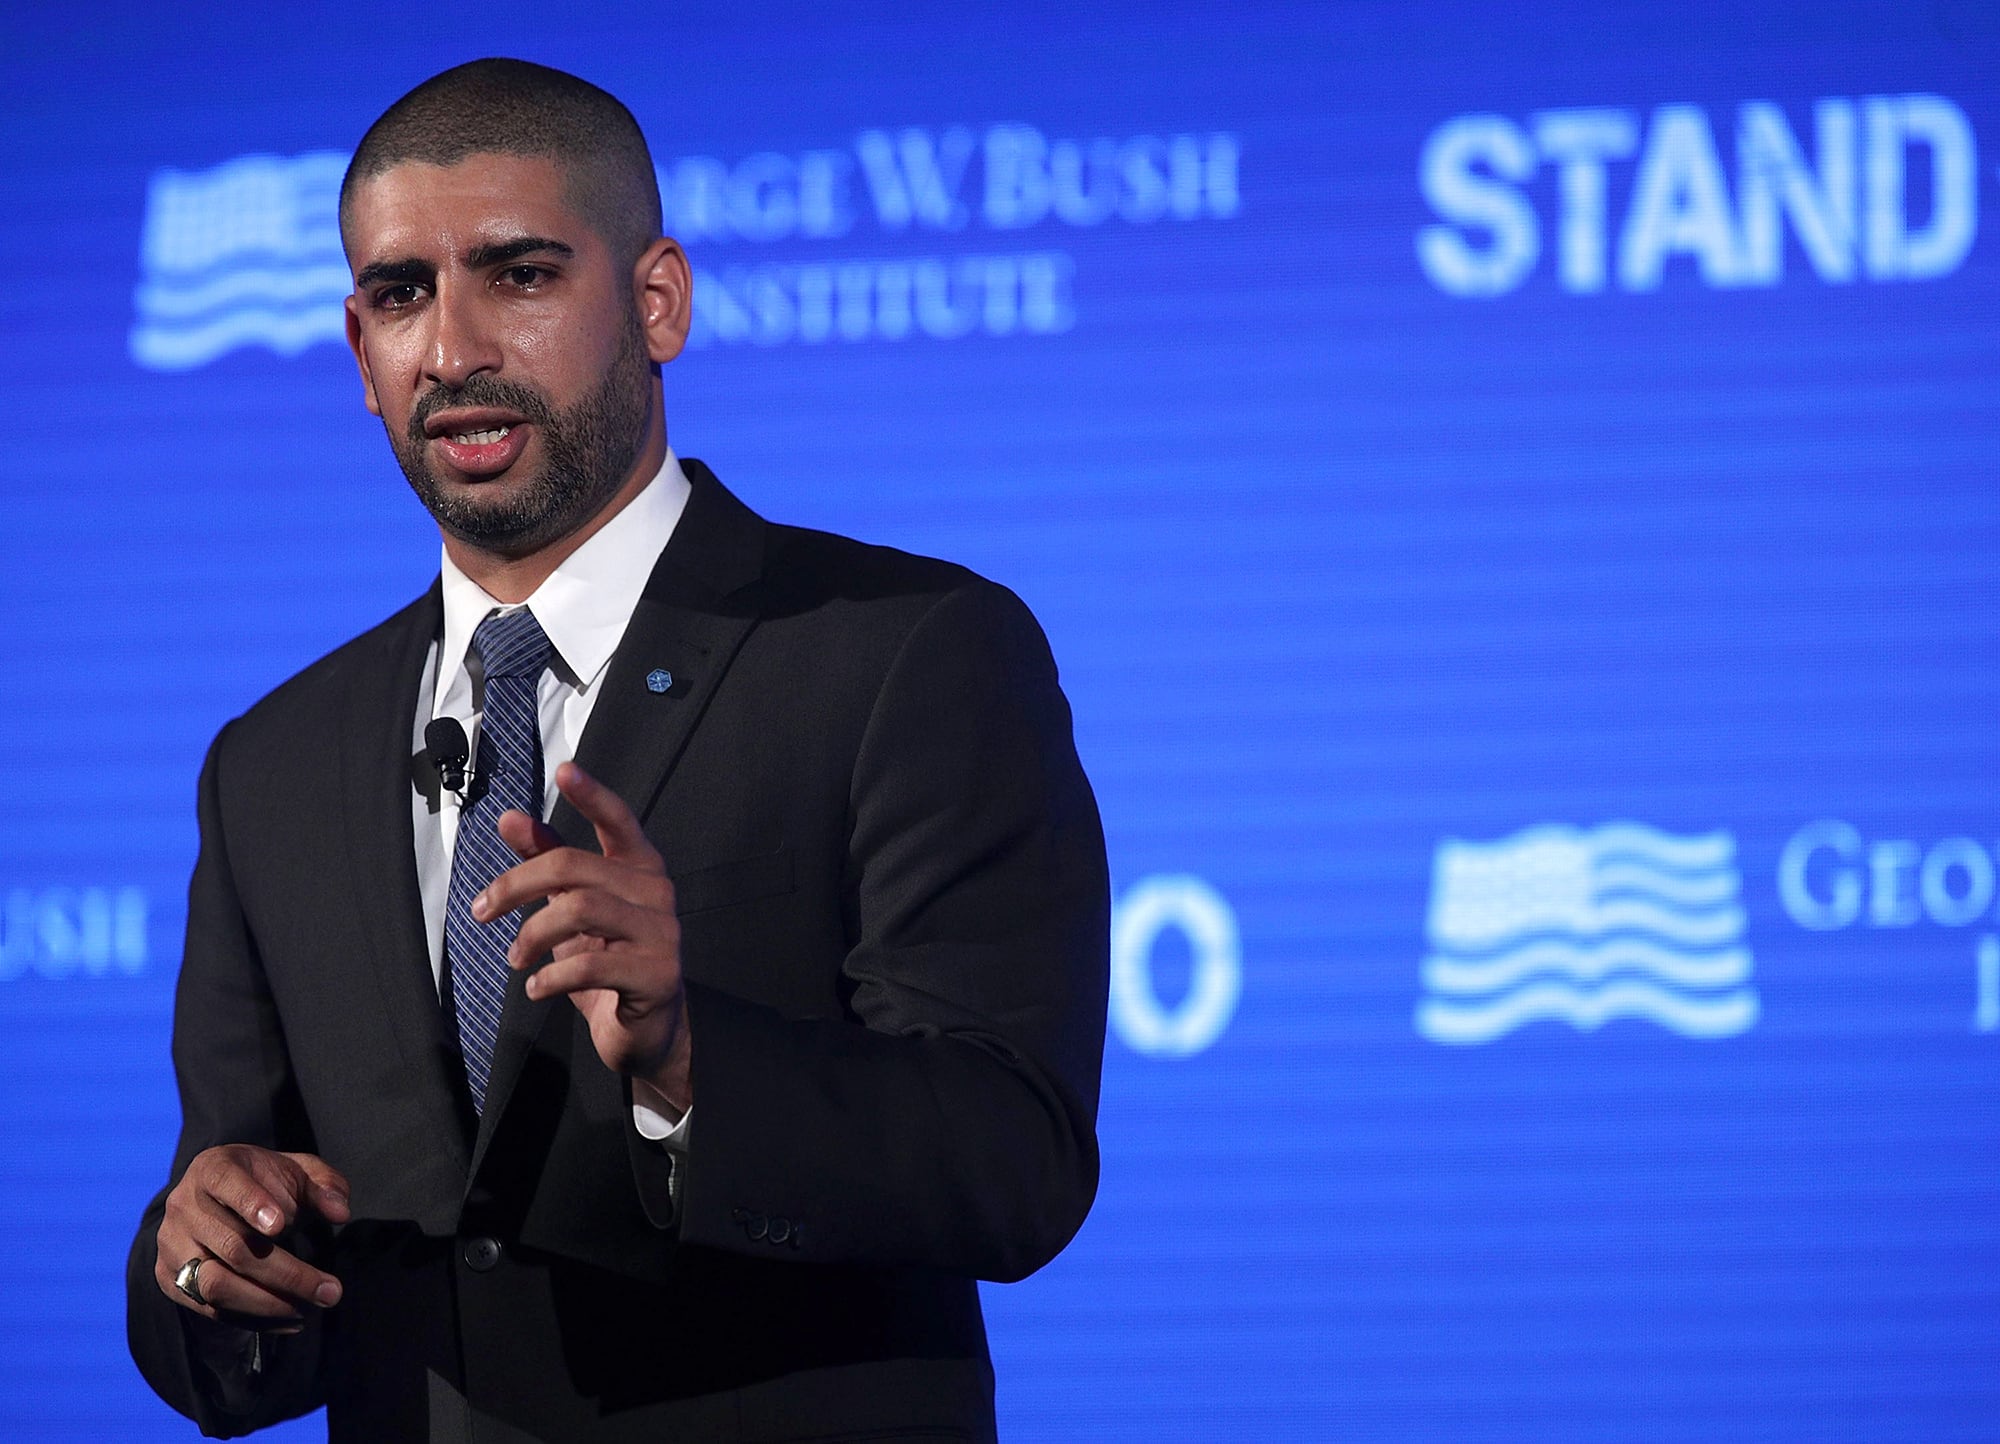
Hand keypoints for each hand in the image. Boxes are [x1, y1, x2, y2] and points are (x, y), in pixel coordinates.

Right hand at [155, 1145, 349, 1326]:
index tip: (281, 1226)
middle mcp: (184, 1206)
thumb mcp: (299, 1173)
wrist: (221, 1203)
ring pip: (217, 1285)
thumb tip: (341, 1213)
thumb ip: (324, 1186)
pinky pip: (210, 1308)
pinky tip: (289, 1321)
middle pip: (233, 1246)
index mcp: (213, 1168)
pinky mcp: (169, 1279)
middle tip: (330, 1291)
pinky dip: (251, 1320)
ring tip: (311, 1311)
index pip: (227, 1182)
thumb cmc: (267, 1184)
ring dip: (268, 1304)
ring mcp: (172, 1245)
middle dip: (287, 1273)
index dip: (252, 1203)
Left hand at [474, 760, 691, 1112]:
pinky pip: (591, 963)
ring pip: (580, 911)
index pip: (619, 821)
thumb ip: (547, 862)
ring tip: (515, 959)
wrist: (647, 1032)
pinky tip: (536, 988)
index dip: (593, 794)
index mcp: (639, 869)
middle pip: (574, 867)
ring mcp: (662, 933)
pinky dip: (550, 977)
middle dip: (517, 885)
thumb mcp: (571, 908)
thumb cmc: (608, 960)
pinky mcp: (657, 975)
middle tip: (483, 912)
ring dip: (532, 936)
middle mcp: (657, 893)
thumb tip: (508, 818)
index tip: (565, 769)